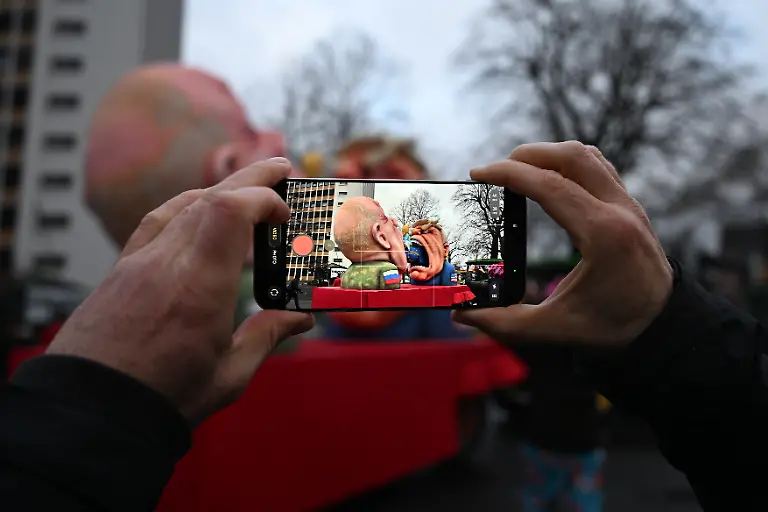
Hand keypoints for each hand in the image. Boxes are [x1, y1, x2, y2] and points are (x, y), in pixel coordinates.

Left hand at [47, 158, 313, 422]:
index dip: (263, 197)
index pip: (230, 210)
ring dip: (218, 190)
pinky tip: (196, 211)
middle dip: (250, 179)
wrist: (91, 412)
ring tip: (244, 189)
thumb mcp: (229, 374)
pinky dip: (185, 206)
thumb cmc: (161, 398)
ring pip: (181, 204)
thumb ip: (267, 336)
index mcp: (200, 287)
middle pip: (209, 197)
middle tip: (280, 169)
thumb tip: (301, 318)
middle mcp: (167, 263)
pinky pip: (156, 222)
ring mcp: (138, 263)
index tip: (285, 212)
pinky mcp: (121, 270)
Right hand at [454, 141, 672, 346]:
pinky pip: (599, 167)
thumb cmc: (614, 326)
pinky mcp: (630, 206)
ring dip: (549, 155)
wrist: (665, 326)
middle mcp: (619, 210)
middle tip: (495, 170)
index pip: (550, 185)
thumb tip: (461, 315)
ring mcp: (629, 204)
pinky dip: (569, 162)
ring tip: (518, 170)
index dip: (509, 174)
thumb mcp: (555, 329)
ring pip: (587, 155)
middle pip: (571, 156)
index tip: (478, 173)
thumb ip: (505, 323)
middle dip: (527, 155)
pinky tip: (549, 178)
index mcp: (603, 235)